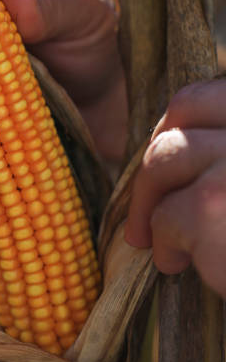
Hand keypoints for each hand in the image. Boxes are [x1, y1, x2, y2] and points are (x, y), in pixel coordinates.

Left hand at [125, 79, 225, 298]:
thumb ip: (223, 153)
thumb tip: (168, 141)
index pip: (203, 97)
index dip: (174, 127)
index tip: (167, 164)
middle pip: (178, 117)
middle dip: (152, 162)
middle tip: (144, 207)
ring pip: (163, 160)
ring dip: (150, 204)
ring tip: (159, 244)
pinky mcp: (215, 204)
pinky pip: (168, 213)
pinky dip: (164, 241)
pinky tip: (176, 265)